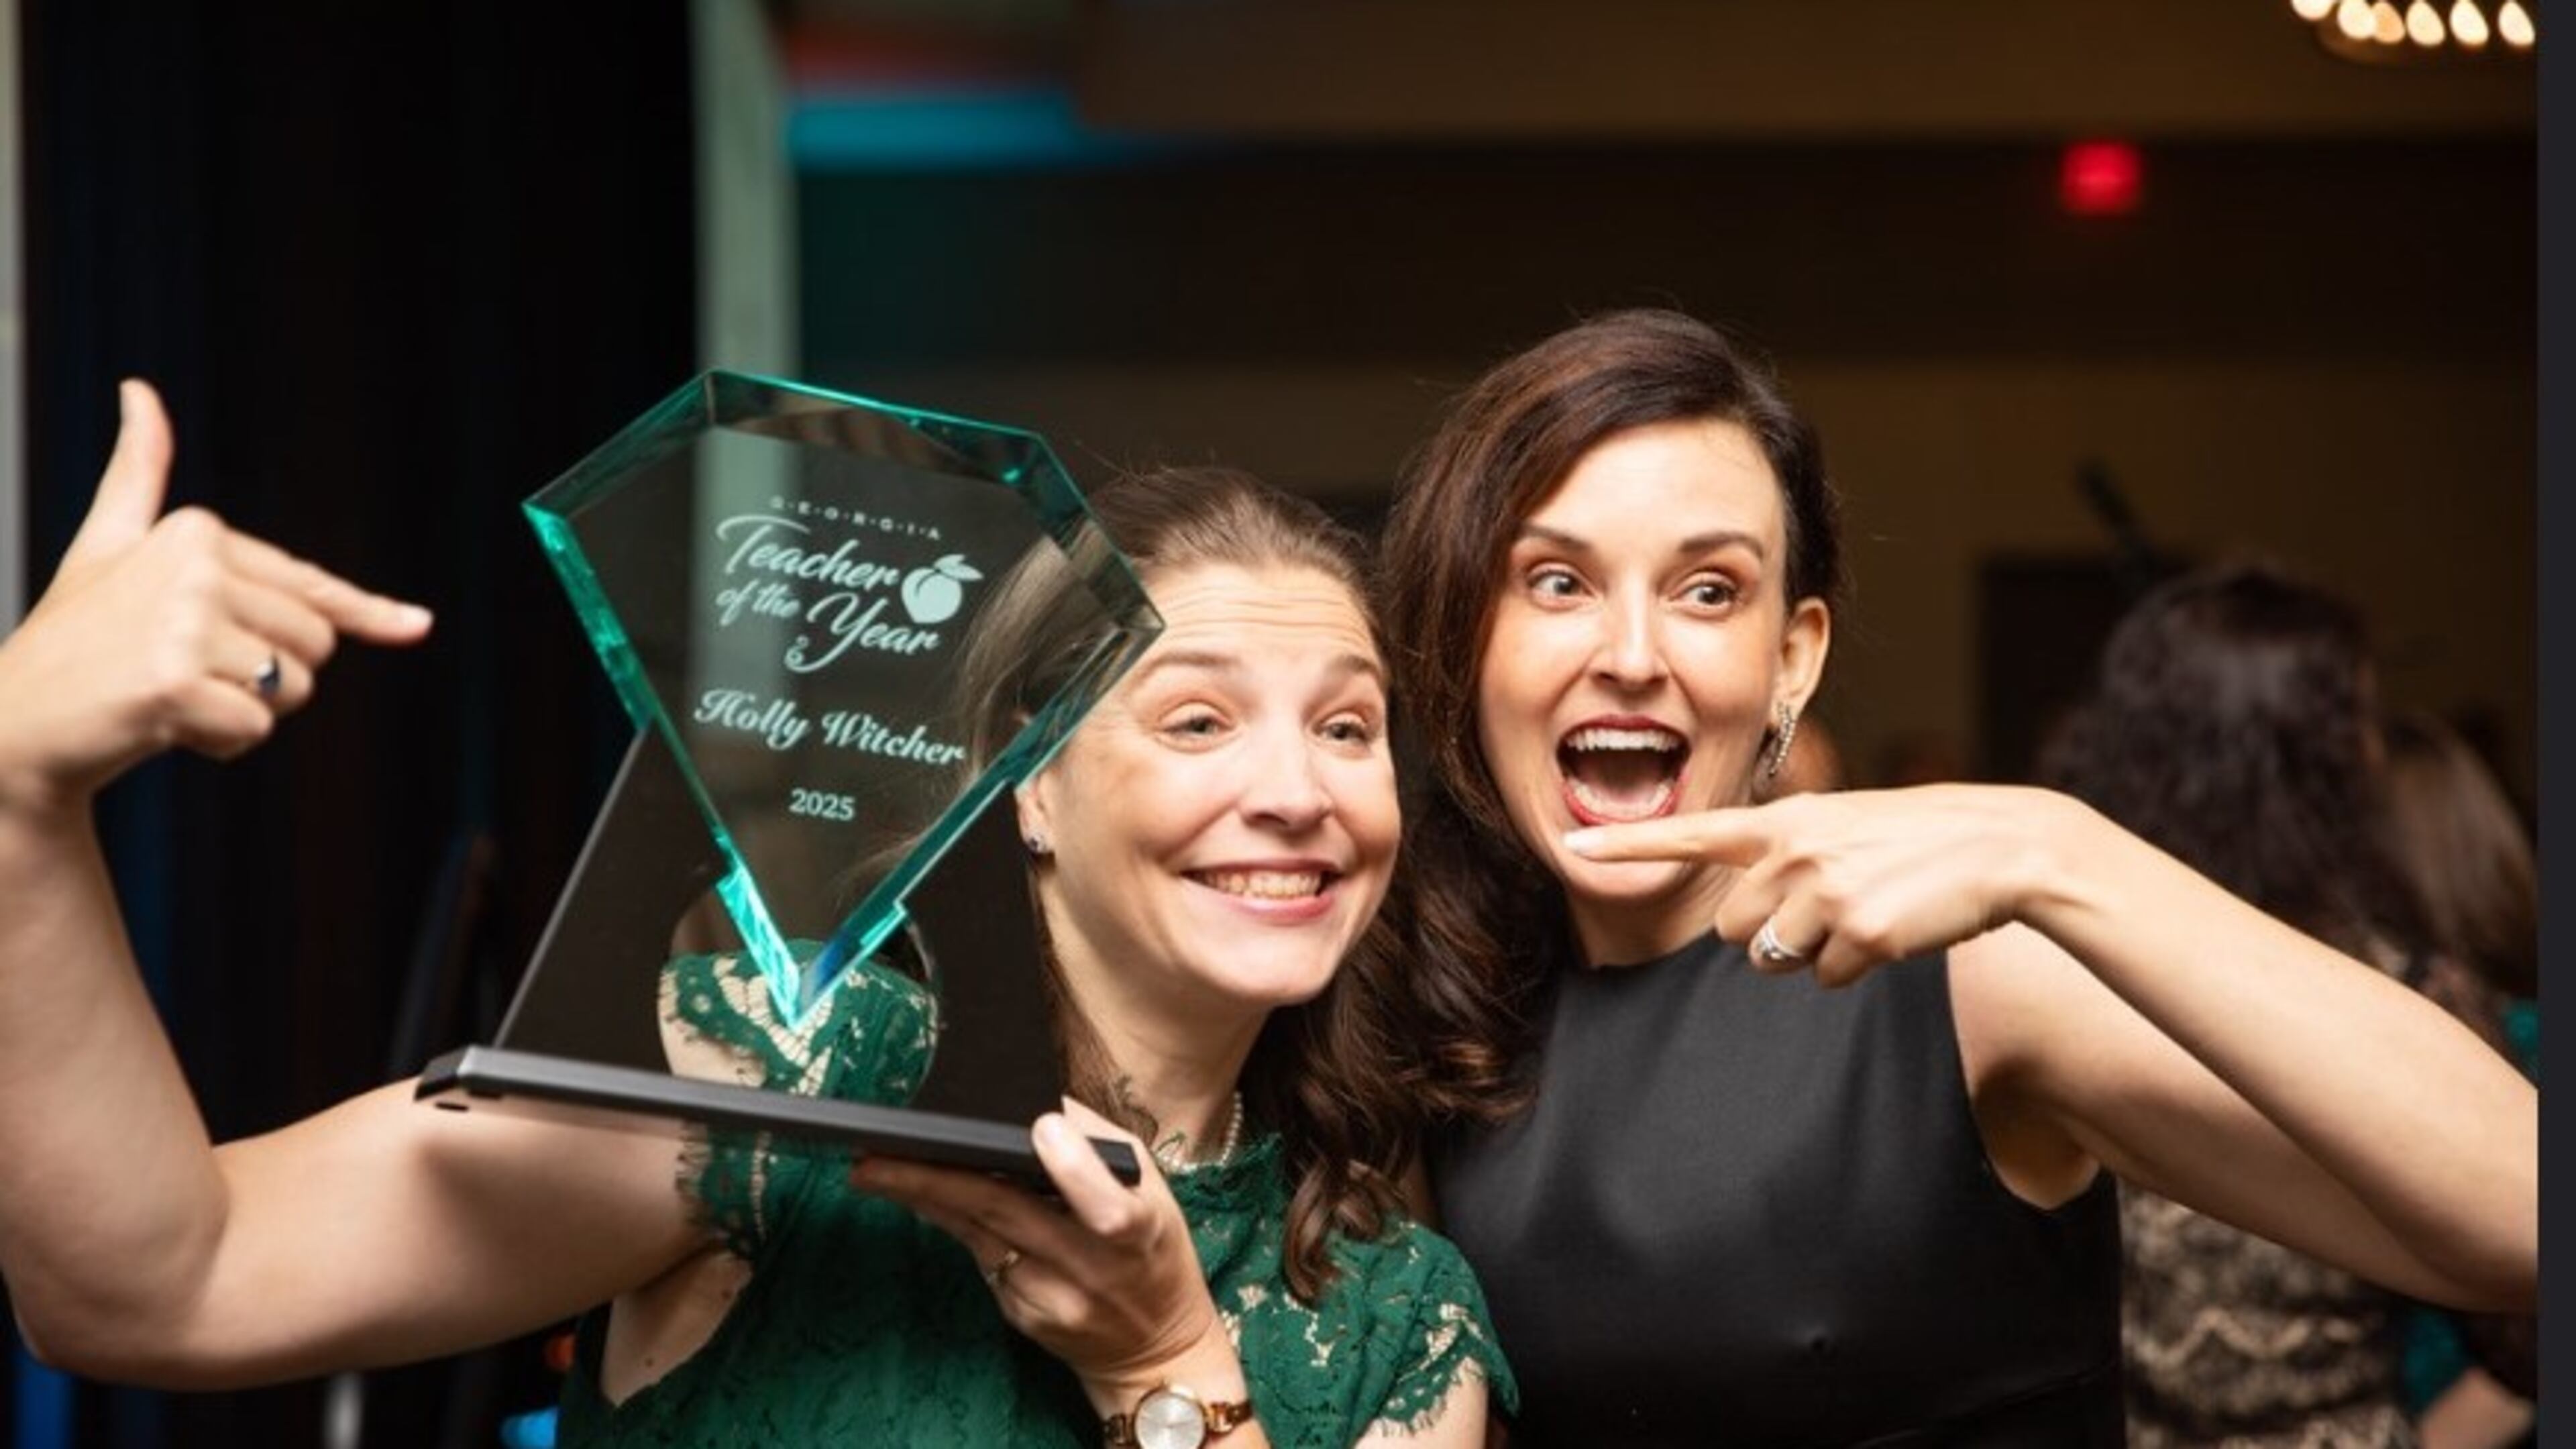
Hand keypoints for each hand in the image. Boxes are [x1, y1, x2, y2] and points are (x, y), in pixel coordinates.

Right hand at [0, 381, 431, 814]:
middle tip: (185, 673)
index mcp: (197, 531)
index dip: (370, 614)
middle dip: (265, 678)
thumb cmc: (73, 639)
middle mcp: (196, 566)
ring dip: (242, 711)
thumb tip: (140, 389)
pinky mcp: (173, 682)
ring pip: (292, 690)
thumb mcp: (106, 545)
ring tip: (169, 695)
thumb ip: (137, 474)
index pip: (313, 588)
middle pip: (315, 647)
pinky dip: (218, 743)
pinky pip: (255, 729)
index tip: (417, 625)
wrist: (13, 724)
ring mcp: (183, 622)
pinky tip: (160, 724)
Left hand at [850, 1101, 1234, 1407]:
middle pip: (1010, 1216)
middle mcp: (1093, 1271)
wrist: (1152, 1346)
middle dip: (939, 1179)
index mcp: (1141, 1233)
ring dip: (923, 1199)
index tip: (1041, 1128)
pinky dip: (950, 1223)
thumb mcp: (1153, 1192)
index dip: (1074, 1170)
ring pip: (977, 1237)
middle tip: (880, 1152)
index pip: (1107, 1208)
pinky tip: (919, 1199)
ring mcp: (1053, 1299)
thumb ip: (1101, 1146)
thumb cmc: (1152, 1250)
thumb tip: (1039, 1106)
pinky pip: (979, 1258)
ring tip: (873, 1170)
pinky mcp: (1023, 1315)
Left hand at [1564, 784, 2069, 985]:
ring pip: (1773, 959)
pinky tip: (1893, 930)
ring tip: (1865, 912)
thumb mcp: (1843, 828)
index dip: (1629, 843)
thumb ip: (1786, 859)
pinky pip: (1826, 979)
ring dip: (1812, 951)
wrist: (2000, 846)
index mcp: (1787, 820)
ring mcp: (1825, 893)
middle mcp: (1794, 852)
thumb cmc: (1917, 840)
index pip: (1692, 833)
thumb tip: (1748, 928)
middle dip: (1769, 930)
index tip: (1572, 843)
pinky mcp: (1860, 933)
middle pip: (1731, 927)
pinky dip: (1856, 967)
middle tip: (1829, 905)